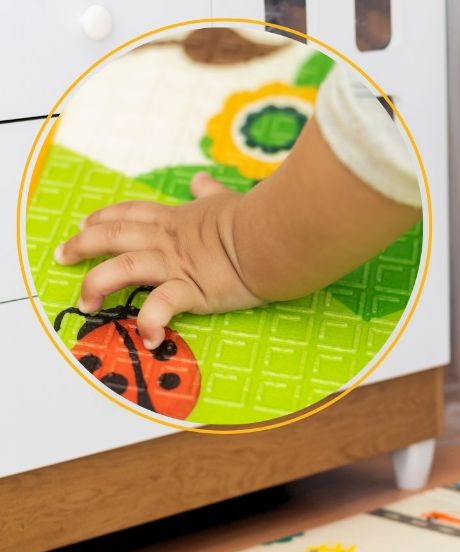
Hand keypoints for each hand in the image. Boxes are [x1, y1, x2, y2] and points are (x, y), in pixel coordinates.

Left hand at [55, 173, 262, 348]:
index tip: (85, 223)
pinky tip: (148, 337)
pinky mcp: (191, 290)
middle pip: (112, 237)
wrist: (269, 236)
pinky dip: (151, 322)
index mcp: (175, 220)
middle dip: (82, 246)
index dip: (103, 217)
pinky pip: (161, 307)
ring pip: (122, 269)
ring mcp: (175, 265)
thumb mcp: (226, 199)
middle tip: (63, 257)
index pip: (130, 214)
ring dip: (97, 285)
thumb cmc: (253, 219)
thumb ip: (210, 192)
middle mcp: (167, 241)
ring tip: (87, 304)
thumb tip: (202, 180)